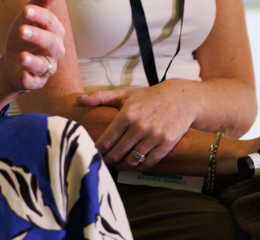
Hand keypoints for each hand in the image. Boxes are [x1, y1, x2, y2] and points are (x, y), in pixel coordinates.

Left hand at [0, 0, 64, 95]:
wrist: (12, 63)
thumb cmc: (25, 36)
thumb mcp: (29, 17)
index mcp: (55, 33)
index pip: (51, 23)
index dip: (39, 16)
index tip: (25, 9)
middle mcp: (54, 52)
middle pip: (51, 44)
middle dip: (37, 36)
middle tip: (21, 29)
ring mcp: (45, 69)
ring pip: (44, 66)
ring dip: (32, 61)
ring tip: (21, 56)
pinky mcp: (35, 82)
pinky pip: (34, 83)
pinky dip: (28, 80)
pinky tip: (22, 76)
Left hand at [77, 79, 198, 168]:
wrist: (180, 98)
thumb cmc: (148, 97)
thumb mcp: (124, 94)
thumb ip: (100, 97)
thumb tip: (78, 100)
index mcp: (126, 114)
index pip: (106, 140)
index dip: (98, 150)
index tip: (94, 153)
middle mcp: (139, 126)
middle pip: (118, 153)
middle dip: (109, 160)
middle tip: (105, 162)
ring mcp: (154, 136)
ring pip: (133, 159)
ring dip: (124, 165)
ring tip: (119, 164)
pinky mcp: (167, 143)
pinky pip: (150, 162)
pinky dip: (142, 166)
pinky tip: (136, 164)